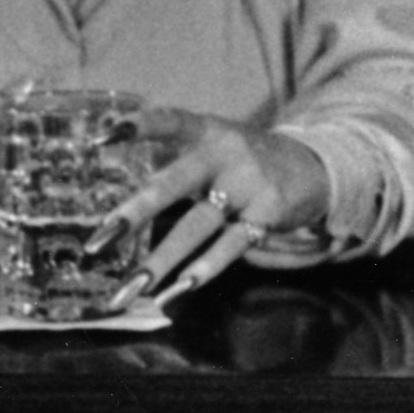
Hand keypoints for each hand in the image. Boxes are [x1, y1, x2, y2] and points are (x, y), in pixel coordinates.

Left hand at [94, 111, 333, 304]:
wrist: (316, 165)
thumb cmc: (244, 162)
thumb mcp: (214, 146)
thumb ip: (173, 164)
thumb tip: (115, 206)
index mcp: (207, 132)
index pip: (170, 122)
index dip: (138, 126)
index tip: (100, 138)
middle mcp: (225, 155)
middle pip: (173, 183)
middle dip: (134, 214)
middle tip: (96, 243)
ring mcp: (248, 184)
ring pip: (196, 225)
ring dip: (161, 259)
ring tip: (129, 289)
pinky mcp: (268, 213)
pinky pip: (232, 245)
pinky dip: (204, 268)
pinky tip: (178, 290)